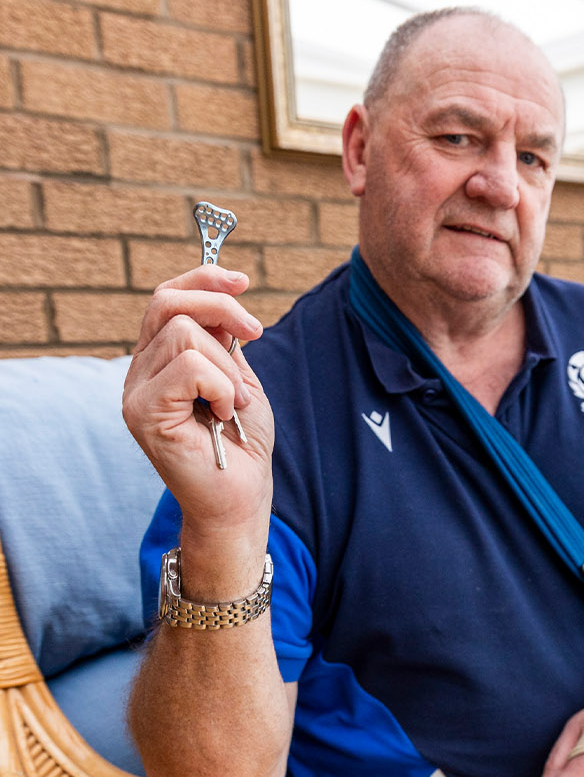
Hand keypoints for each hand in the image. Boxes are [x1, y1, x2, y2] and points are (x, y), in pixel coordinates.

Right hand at [122, 267, 273, 538]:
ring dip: (227, 367)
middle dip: (222, 309)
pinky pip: (188, 366)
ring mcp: (135, 393)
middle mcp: (138, 372)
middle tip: (255, 335)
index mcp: (157, 360)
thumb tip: (224, 292)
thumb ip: (222, 339)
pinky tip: (224, 415)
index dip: (204, 278)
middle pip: (169, 303)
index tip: (243, 282)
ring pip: (185, 334)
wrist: (240, 498)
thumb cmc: (241, 443)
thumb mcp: (238, 377)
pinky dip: (220, 386)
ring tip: (235, 404)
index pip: (166, 297)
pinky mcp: (142, 413)